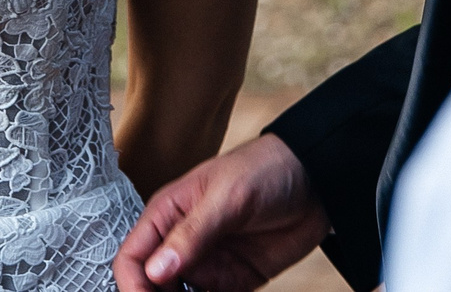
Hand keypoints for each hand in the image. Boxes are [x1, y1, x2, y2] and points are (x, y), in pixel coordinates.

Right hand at [112, 133, 330, 291]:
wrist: (318, 179)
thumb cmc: (266, 169)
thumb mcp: (227, 197)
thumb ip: (192, 234)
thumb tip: (156, 270)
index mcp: (168, 215)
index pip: (132, 258)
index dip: (133, 286)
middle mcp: (182, 245)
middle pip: (152, 288)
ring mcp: (208, 265)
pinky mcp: (234, 281)